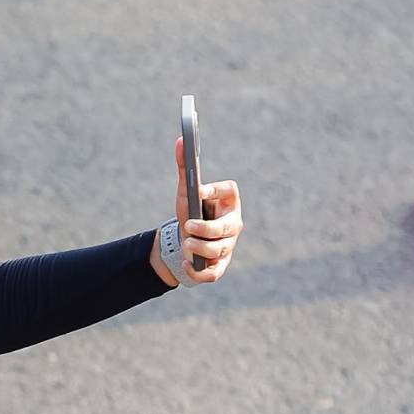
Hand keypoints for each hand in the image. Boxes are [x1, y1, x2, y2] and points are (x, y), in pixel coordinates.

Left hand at [152, 148, 242, 286]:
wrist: (187, 240)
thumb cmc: (192, 211)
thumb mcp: (186, 191)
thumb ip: (184, 168)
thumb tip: (181, 140)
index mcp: (228, 201)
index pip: (230, 190)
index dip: (216, 189)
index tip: (200, 190)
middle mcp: (232, 223)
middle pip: (226, 226)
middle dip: (207, 228)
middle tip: (188, 225)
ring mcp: (228, 246)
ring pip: (219, 249)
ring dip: (200, 247)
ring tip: (186, 243)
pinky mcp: (219, 266)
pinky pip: (213, 272)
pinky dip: (199, 271)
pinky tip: (187, 263)